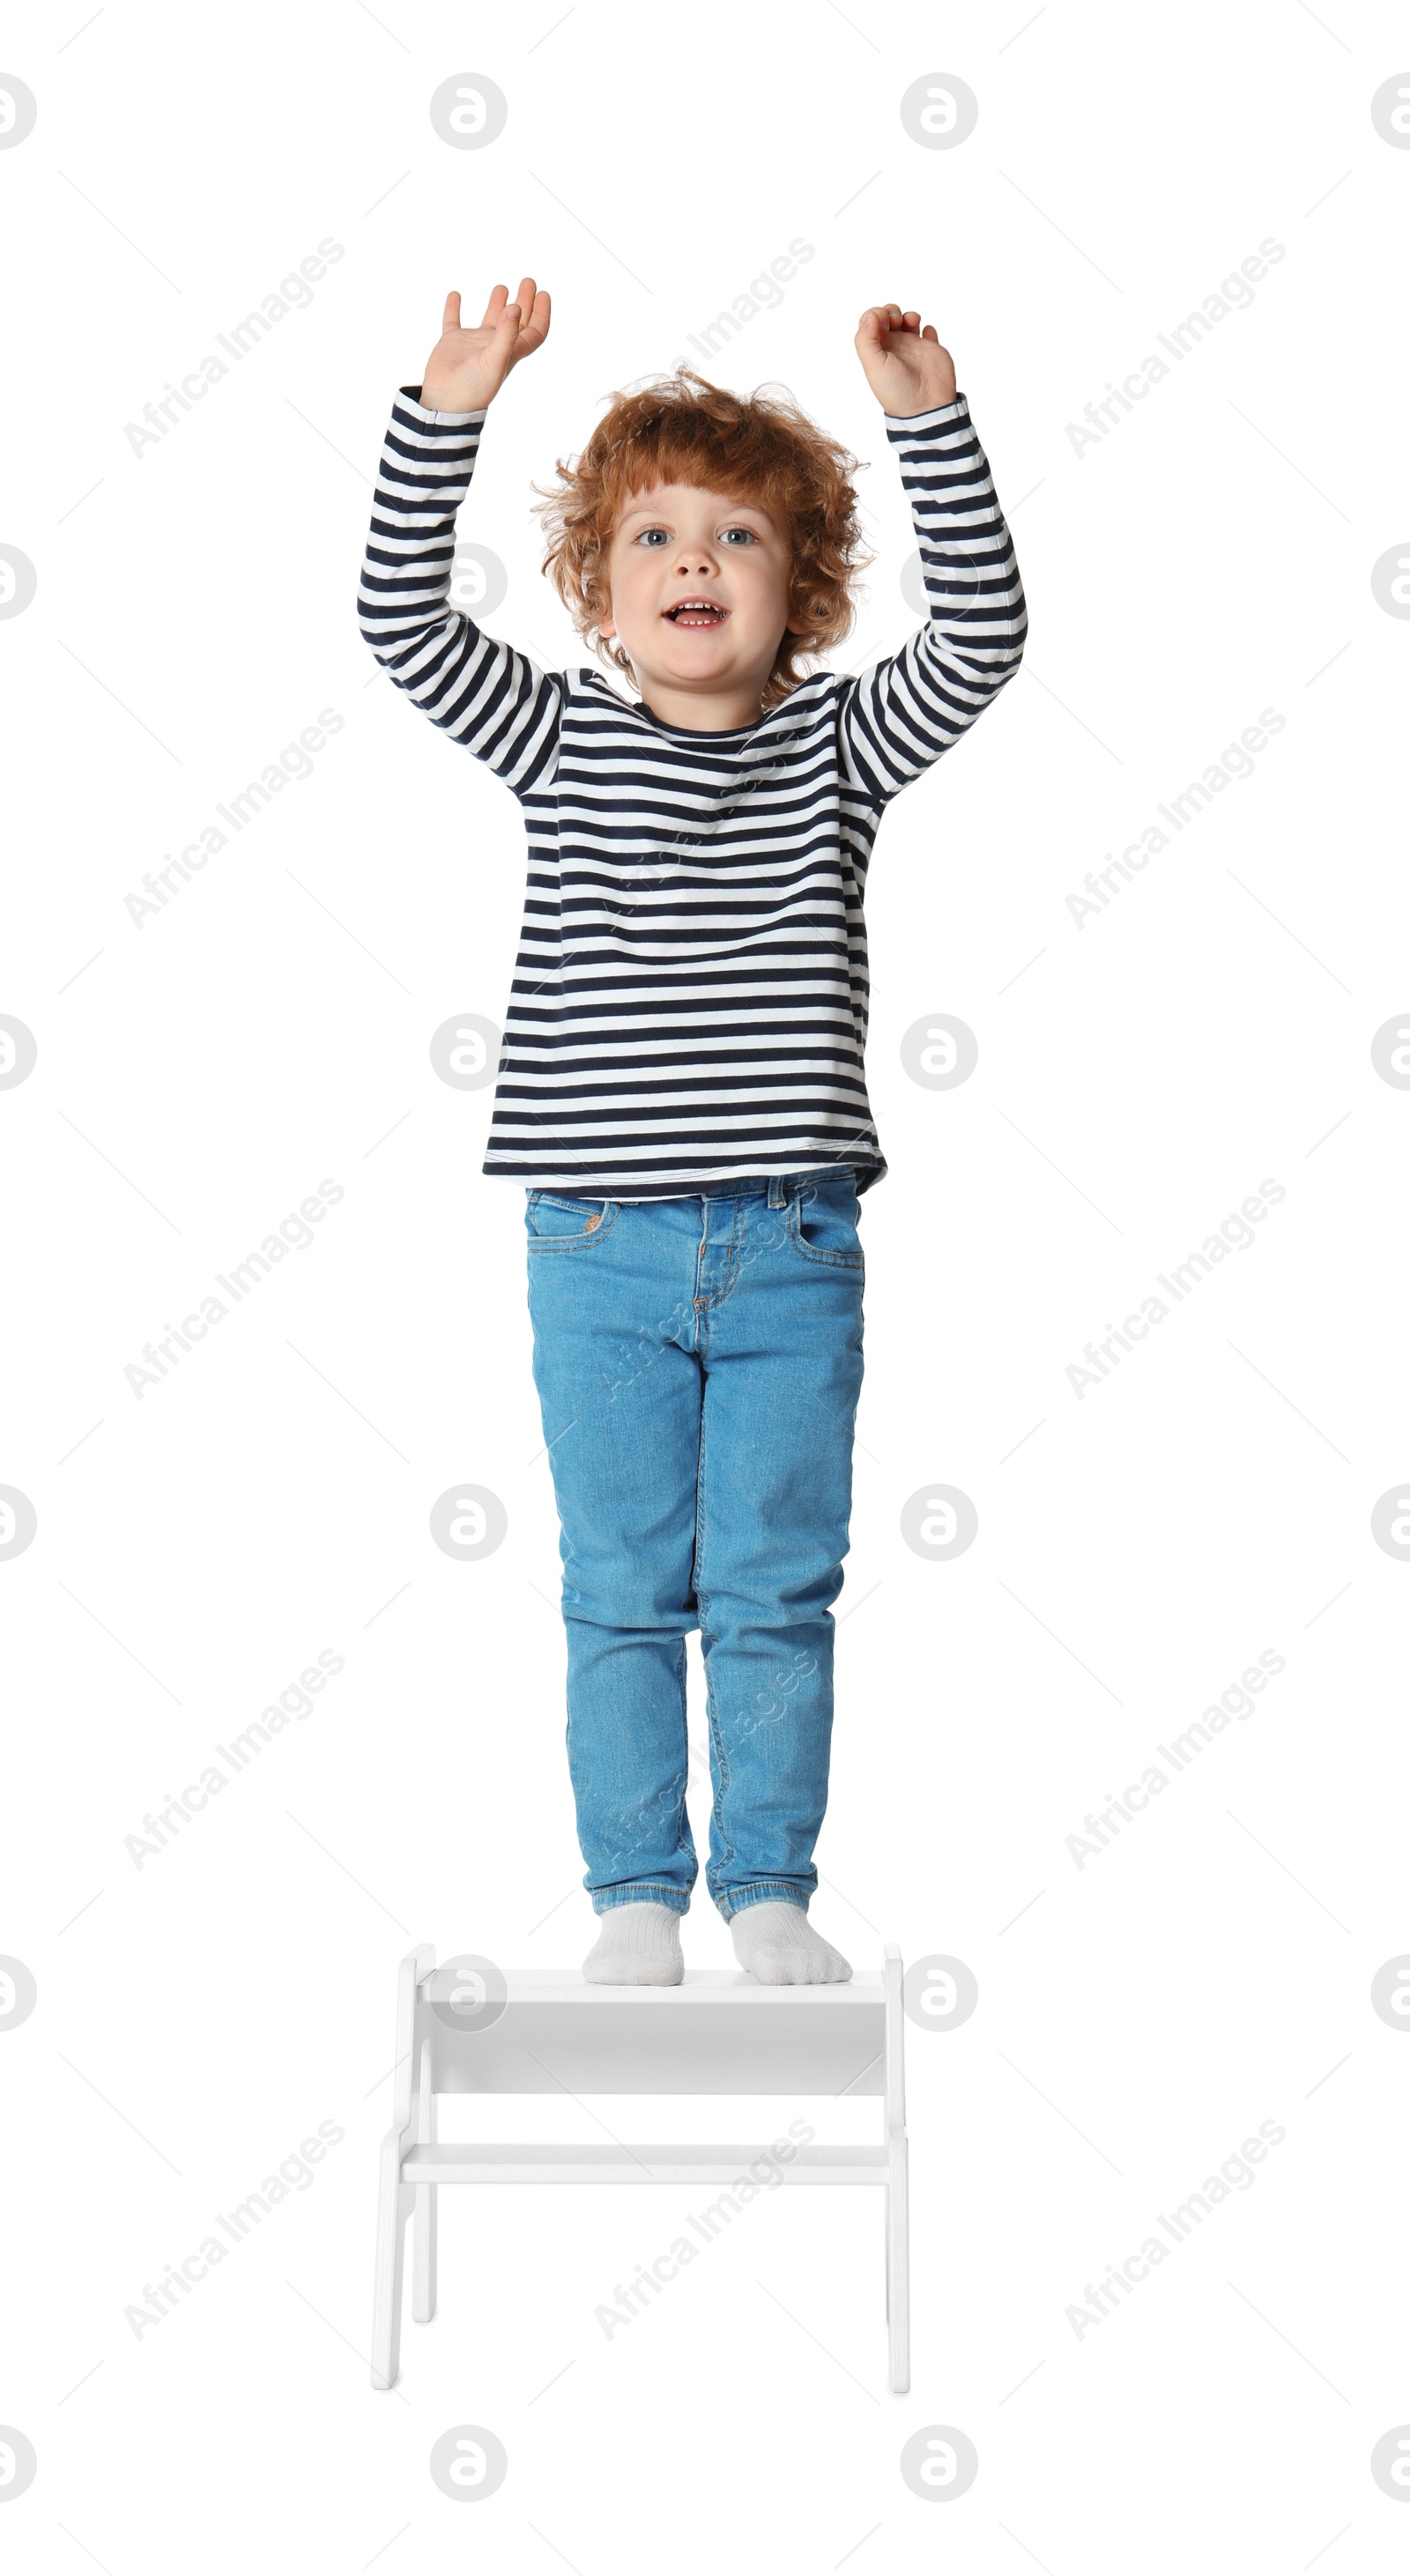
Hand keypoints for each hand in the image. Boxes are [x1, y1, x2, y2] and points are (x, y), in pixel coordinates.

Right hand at [420, 278, 551, 411]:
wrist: (445, 402)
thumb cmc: (473, 388)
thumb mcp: (495, 360)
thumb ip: (507, 334)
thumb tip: (516, 307)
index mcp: (510, 352)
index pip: (534, 331)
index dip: (542, 314)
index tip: (543, 294)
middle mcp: (495, 346)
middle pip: (516, 321)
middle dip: (524, 301)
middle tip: (528, 281)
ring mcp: (474, 344)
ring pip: (490, 320)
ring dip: (497, 304)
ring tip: (502, 287)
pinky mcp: (453, 342)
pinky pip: (453, 321)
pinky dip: (454, 308)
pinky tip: (456, 295)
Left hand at [854, 304, 955, 415]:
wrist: (924, 406)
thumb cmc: (896, 390)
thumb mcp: (873, 365)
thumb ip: (866, 339)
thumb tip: (871, 314)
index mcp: (877, 350)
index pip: (870, 323)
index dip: (875, 315)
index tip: (883, 324)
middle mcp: (894, 347)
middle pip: (888, 317)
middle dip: (891, 311)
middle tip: (896, 321)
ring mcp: (913, 347)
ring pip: (908, 321)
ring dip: (909, 315)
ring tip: (912, 321)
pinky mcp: (931, 349)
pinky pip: (929, 331)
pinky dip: (928, 328)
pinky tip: (927, 335)